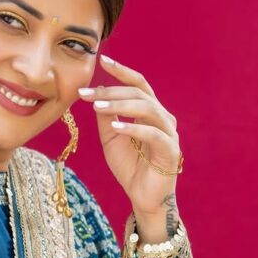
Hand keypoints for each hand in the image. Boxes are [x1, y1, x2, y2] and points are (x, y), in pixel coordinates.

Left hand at [76, 54, 181, 235]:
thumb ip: (107, 118)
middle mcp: (162, 118)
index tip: (101, 60)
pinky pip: (153, 134)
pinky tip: (116, 127)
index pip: (137, 84)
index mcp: (149, 112)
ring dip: (121, 106)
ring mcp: (169, 133)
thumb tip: (96, 96)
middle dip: (111, 92)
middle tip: (86, 94)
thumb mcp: (111, 139)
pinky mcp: (171, 151)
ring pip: (148, 109)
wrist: (143, 196)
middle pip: (139, 94)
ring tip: (97, 108)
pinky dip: (134, 128)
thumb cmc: (130, 166)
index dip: (121, 71)